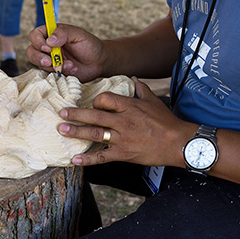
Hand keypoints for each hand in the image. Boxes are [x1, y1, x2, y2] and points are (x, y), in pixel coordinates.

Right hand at [27, 23, 105, 81]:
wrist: (99, 62)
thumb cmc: (90, 45)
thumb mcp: (78, 34)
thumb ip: (63, 33)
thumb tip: (49, 41)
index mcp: (52, 34)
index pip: (35, 35)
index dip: (37, 41)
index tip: (47, 48)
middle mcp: (48, 47)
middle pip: (31, 50)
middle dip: (39, 57)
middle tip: (50, 62)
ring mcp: (50, 59)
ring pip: (38, 63)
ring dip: (51, 66)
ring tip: (69, 65)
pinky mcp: (55, 71)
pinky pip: (49, 74)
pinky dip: (59, 72)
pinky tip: (72, 69)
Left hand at [58, 79, 186, 166]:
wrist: (178, 142)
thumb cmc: (166, 121)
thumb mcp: (154, 101)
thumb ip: (141, 89)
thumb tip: (133, 78)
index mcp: (129, 106)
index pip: (105, 99)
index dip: (96, 100)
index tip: (92, 104)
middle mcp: (123, 121)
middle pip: (94, 115)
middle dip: (76, 114)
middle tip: (62, 113)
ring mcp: (122, 138)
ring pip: (94, 134)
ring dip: (76, 131)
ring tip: (62, 129)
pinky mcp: (123, 154)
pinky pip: (102, 156)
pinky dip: (88, 159)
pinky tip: (74, 160)